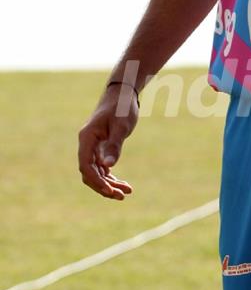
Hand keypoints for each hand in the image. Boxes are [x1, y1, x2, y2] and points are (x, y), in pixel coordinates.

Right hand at [77, 84, 136, 199]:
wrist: (123, 93)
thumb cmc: (122, 107)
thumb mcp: (121, 126)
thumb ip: (114, 146)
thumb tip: (107, 166)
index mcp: (87, 137)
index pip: (85, 165)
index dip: (96, 181)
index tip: (110, 191)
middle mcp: (87, 143)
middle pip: (89, 173)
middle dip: (103, 186)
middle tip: (121, 196)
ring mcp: (93, 146)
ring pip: (97, 172)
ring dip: (109, 184)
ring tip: (127, 192)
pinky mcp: (101, 147)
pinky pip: (102, 167)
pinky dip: (111, 176)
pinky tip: (123, 184)